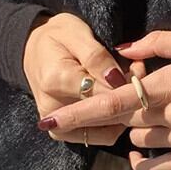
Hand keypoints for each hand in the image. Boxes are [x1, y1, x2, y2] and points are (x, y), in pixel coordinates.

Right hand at [24, 12, 143, 146]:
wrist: (32, 49)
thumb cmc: (57, 36)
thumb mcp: (76, 33)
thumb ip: (96, 57)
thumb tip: (116, 80)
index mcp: (56, 81)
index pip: (103, 94)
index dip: (127, 83)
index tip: (138, 67)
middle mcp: (54, 110)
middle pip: (106, 114)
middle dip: (128, 96)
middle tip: (137, 72)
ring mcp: (57, 125)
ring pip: (106, 131)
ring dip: (124, 111)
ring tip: (128, 84)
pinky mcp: (62, 132)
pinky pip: (98, 136)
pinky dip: (114, 122)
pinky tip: (118, 100)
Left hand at [35, 27, 170, 169]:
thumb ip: (158, 43)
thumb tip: (122, 49)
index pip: (114, 101)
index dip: (79, 112)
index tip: (50, 120)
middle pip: (123, 120)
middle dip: (111, 112)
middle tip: (119, 99)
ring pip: (139, 139)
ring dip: (135, 127)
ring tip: (153, 111)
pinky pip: (159, 169)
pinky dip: (145, 162)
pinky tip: (141, 151)